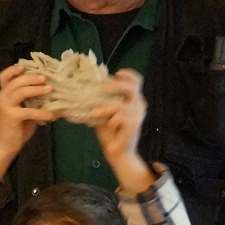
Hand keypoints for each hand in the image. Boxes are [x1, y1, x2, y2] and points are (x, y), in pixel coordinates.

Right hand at [0, 63, 55, 156]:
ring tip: (49, 89)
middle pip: (16, 81)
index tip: (25, 66)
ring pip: (21, 92)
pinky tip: (51, 115)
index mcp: (4, 93)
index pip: (4, 76)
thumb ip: (30, 99)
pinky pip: (28, 111)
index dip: (13, 70)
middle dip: (32, 78)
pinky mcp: (11, 116)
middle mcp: (2, 97)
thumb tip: (48, 89)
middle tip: (45, 78)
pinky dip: (41, 112)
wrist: (7, 144)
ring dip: (37, 89)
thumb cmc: (18, 126)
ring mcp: (5, 106)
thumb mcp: (24, 108)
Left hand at [91, 70, 152, 192]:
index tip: (117, 73)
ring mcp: (138, 115)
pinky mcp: (135, 124)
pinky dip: (111, 120)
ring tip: (95, 113)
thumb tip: (85, 85)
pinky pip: (120, 116)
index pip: (137, 81)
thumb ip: (100, 99)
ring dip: (106, 109)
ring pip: (121, 105)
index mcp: (133, 99)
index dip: (128, 75)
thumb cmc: (109, 131)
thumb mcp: (103, 111)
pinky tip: (109, 125)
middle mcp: (139, 104)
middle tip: (103, 88)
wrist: (116, 151)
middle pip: (132, 87)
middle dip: (117, 86)